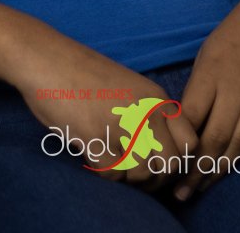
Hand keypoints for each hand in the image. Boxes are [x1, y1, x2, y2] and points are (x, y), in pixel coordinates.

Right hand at [12, 22, 200, 196]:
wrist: (50, 60)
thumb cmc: (87, 77)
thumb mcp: (131, 90)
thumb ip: (151, 116)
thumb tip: (164, 156)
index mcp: (156, 99)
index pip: (190, 143)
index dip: (179, 160)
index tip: (161, 163)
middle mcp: (145, 112)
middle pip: (170, 164)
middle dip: (156, 177)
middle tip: (137, 172)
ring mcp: (121, 125)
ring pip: (142, 174)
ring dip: (129, 178)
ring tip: (115, 163)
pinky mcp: (95, 138)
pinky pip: (113, 175)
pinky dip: (106, 174)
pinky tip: (96, 156)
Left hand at [171, 0, 239, 202]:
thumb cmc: (236, 33)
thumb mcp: (208, 54)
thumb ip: (199, 89)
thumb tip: (186, 124)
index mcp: (211, 74)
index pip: (191, 120)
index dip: (179, 146)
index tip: (166, 162)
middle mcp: (235, 91)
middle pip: (213, 140)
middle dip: (195, 170)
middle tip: (182, 191)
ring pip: (237, 146)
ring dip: (218, 170)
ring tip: (202, 186)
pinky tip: (230, 164)